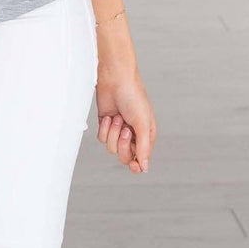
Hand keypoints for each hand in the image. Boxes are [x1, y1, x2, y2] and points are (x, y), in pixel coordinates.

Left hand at [93, 20, 155, 174]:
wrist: (115, 79)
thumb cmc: (134, 97)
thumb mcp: (142, 124)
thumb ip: (143, 148)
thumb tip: (145, 168)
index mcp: (146, 135)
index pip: (141, 159)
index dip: (136, 165)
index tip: (133, 164)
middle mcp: (132, 135)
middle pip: (124, 156)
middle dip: (122, 144)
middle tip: (125, 129)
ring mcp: (118, 130)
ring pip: (111, 148)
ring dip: (113, 133)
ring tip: (118, 118)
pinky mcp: (106, 124)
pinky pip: (102, 138)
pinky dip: (104, 128)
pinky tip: (109, 116)